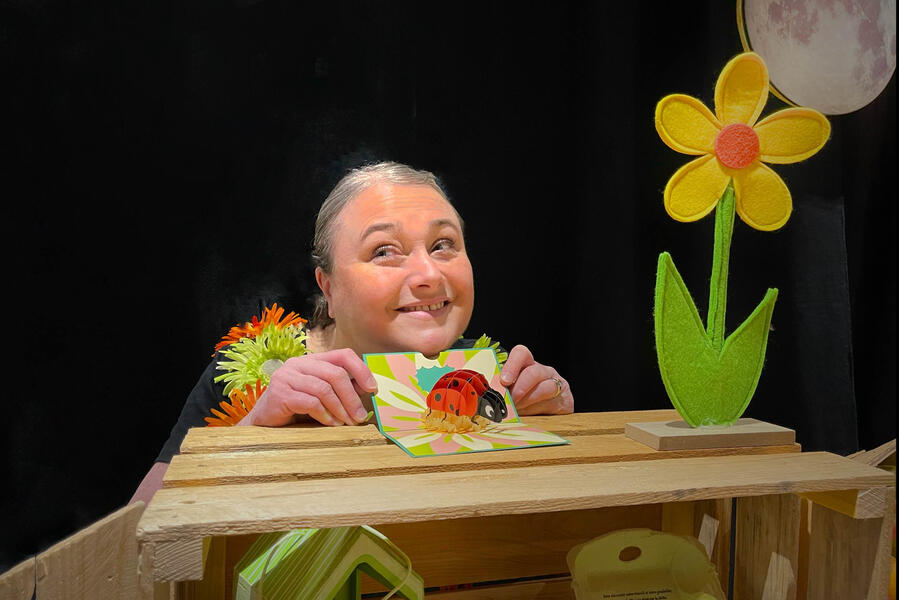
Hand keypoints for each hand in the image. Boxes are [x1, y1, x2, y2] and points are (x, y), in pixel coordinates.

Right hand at [239, 349, 377, 426]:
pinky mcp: (280, 393)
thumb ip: (341, 389)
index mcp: (311, 360)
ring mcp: (286, 376)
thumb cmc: (296, 410)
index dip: (361, 370)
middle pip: (335, 373)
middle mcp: (298, 363)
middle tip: (361, 417)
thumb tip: (368, 389)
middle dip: (352, 397)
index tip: (373, 389)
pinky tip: (330, 424)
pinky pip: (311, 402)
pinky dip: (325, 415)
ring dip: (340, 409)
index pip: (343, 354)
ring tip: (347, 423)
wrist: (263, 425)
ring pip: (324, 388)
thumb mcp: (321, 396)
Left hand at [499, 345, 572, 415]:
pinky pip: (554, 403)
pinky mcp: (565, 400)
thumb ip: (500, 391)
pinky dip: (539, 411)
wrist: (548, 414)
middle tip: (509, 401)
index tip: (504, 381)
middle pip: (533, 372)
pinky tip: (531, 416)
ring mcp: (556, 384)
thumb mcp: (508, 393)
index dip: (512, 366)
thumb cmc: (522, 402)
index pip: (521, 354)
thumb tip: (486, 397)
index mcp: (526, 365)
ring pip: (546, 387)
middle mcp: (543, 371)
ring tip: (517, 411)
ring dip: (529, 401)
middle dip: (519, 387)